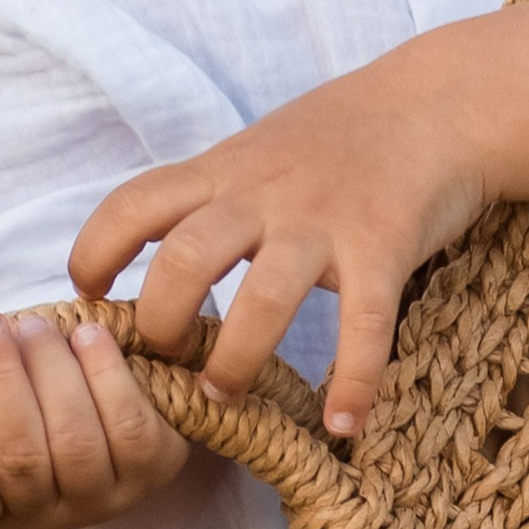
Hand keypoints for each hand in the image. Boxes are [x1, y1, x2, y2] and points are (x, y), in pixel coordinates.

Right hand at [0, 310, 205, 528]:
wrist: (108, 415)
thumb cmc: (26, 402)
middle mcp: (45, 518)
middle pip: (22, 460)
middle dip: (0, 383)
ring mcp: (102, 499)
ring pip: (75, 440)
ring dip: (51, 371)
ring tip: (34, 326)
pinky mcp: (152, 470)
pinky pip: (129, 425)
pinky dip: (106, 375)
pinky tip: (88, 336)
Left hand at [70, 60, 486, 437]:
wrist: (437, 103)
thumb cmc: (341, 135)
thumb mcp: (257, 150)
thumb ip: (209, 197)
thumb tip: (156, 260)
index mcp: (225, 171)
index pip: (133, 205)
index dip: (95, 252)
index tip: (90, 295)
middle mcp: (264, 195)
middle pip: (184, 261)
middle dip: (161, 324)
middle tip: (167, 359)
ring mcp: (324, 221)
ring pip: (262, 299)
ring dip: (235, 361)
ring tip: (223, 396)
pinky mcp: (384, 246)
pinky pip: (364, 325)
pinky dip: (352, 382)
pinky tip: (343, 424)